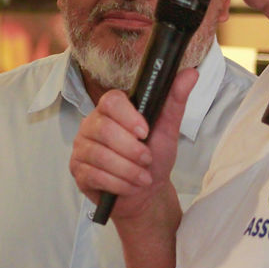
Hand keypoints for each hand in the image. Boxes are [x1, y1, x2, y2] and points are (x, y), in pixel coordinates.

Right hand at [69, 69, 197, 220]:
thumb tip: (191, 73)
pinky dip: (118, 184)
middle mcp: (91, 125)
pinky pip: (94, 175)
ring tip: (142, 178)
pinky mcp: (77, 170)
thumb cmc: (154, 158)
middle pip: (104, 129)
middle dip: (131, 149)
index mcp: (111, 110)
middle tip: (147, 160)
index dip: (128, 116)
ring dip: (128, 170)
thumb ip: (175, 101)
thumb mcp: (168, 130)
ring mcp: (81, 148)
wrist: (145, 194)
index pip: (111, 101)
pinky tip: (129, 187)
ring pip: (100, 155)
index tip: (145, 132)